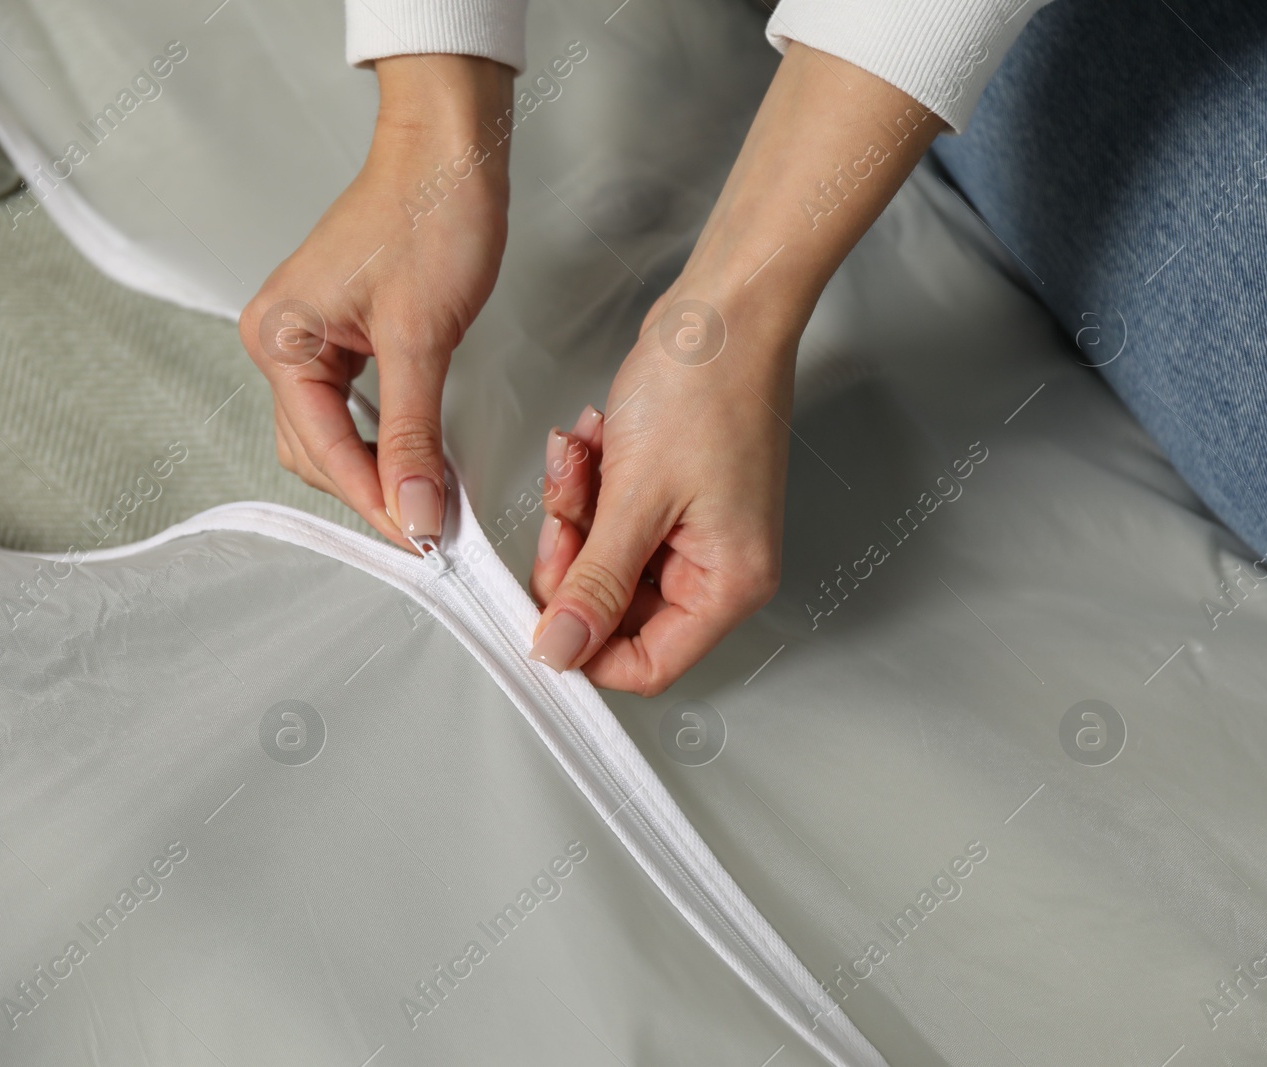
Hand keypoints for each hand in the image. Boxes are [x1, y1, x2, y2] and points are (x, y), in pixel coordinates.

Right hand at [240, 55, 512, 549]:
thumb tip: (414, 508)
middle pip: (315, 452)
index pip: (321, 449)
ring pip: (330, 434)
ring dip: (374, 469)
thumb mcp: (421, 338)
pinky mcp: (338, 332)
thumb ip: (413, 434)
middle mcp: (280, 339)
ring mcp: (306, 336)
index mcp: (280, 337)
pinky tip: (414, 457)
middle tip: (430, 529)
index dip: (373, 500)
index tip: (420, 538)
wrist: (451, 150)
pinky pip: (347, 406)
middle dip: (370, 491)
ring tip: (427, 501)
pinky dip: (380, 438)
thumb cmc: (429, 213)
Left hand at [527, 43, 942, 693]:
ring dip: (578, 508)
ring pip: (604, 555)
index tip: (538, 621)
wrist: (721, 306)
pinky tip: (595, 441)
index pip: (649, 664)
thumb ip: (594, 584)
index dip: (586, 649)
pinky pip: (609, 512)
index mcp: (729, 582)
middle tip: (561, 513)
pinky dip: (590, 481)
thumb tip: (564, 650)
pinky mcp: (670, 492)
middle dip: (574, 557)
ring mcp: (694, 527)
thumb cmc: (705, 387)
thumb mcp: (635, 500)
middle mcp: (718, 563)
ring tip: (583, 458)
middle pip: (617, 608)